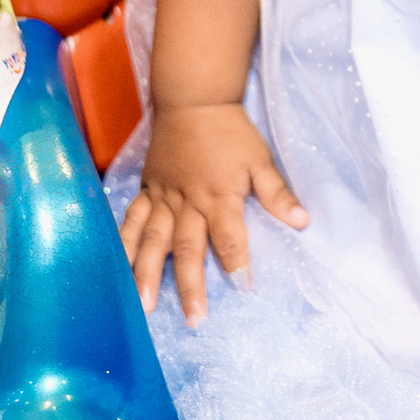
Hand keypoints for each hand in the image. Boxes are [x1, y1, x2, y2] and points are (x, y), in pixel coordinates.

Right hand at [120, 103, 308, 325]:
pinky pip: (131, 221)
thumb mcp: (260, 160)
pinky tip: (115, 269)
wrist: (193, 100)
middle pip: (187, 248)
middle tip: (193, 319)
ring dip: (146, 274)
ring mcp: (163, 197)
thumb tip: (304, 221)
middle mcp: (188, 202)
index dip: (237, 261)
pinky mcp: (147, 190)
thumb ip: (277, 194)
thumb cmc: (231, 132)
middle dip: (190, 285)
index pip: (230, 236)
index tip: (243, 288)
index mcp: (219, 195)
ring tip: (142, 306)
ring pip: (152, 241)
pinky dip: (123, 245)